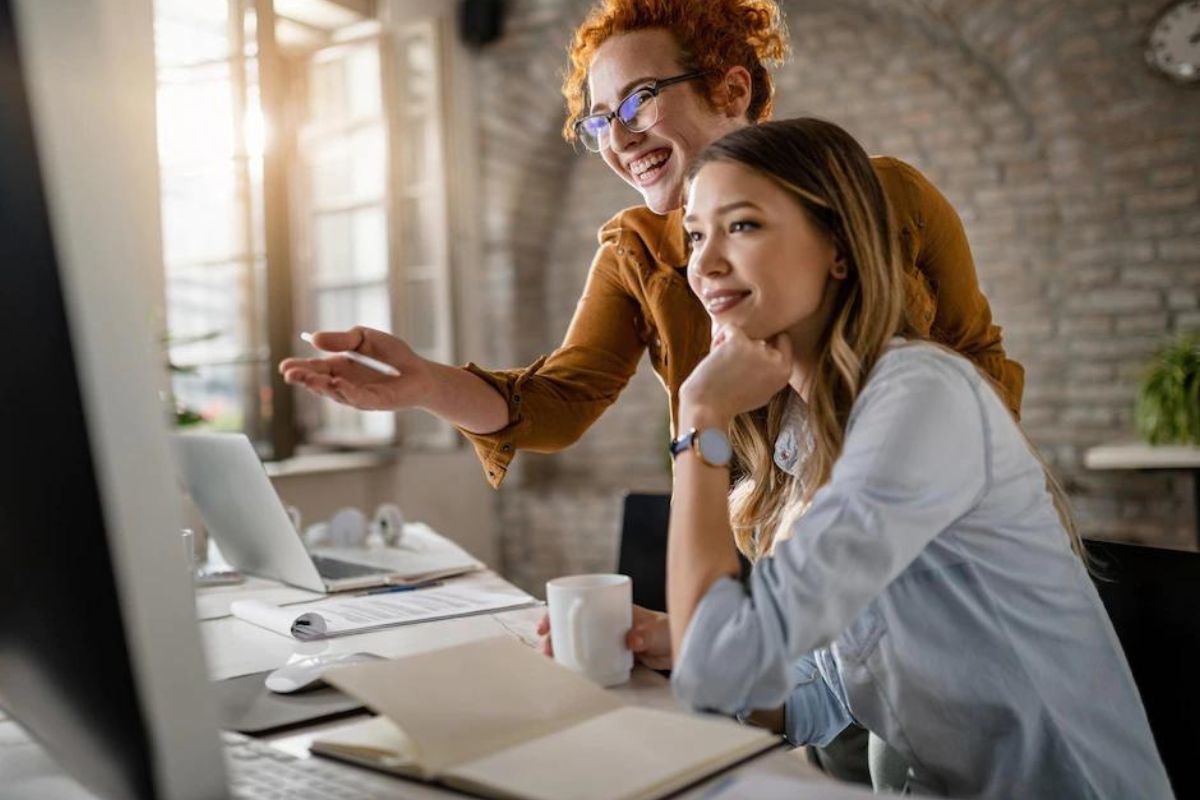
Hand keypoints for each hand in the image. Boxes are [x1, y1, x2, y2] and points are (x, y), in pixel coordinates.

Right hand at [279, 327, 433, 410]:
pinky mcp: (374, 402)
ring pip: (335, 392)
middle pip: (319, 383)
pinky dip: (347, 391)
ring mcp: (357, 395)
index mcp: (339, 367)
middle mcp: (344, 384)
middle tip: (289, 374)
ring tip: (308, 378)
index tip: (284, 366)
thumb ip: (342, 339)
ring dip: (321, 385)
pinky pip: (358, 398)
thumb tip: (314, 339)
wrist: (420, 371)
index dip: (299, 368)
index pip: (314, 368)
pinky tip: (337, 384)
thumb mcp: (364, 338)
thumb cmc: (393, 355)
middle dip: (304, 379)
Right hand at [536, 605, 673, 669]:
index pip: (578, 604)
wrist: (681, 646)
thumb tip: (631, 640)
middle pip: (573, 624)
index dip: (558, 612)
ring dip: (564, 649)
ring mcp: (608, 638)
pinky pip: (591, 657)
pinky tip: (571, 670)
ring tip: (554, 661)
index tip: (546, 625)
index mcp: (611, 607)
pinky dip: (579, 662)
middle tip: (546, 648)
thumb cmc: (668, 630)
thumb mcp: (657, 630)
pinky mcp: (613, 654)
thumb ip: (645, 635)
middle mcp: (606, 621)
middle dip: (555, 635)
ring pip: (579, 641)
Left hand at [678, 324, 792, 424]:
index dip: (766, 341)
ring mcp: (758, 350)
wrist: (707, 408)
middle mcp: (775, 360)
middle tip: (732, 365)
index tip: (750, 351)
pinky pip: (729, 328)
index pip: (783, 341)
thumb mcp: (763, 391)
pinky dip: (719, 338)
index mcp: (784, 372)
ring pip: (744, 332)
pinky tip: (714, 354)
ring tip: (721, 364)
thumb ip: (771, 371)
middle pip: (760, 337)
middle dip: (746, 345)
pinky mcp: (739, 342)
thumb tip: (773, 345)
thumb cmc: (731, 401)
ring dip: (730, 343)